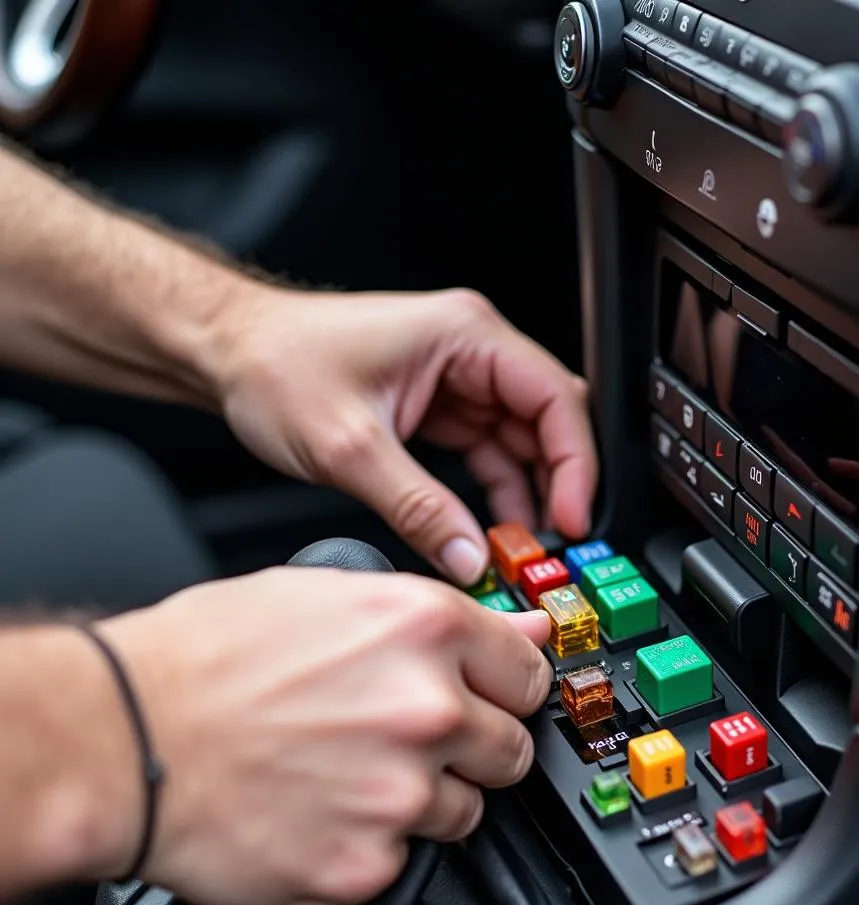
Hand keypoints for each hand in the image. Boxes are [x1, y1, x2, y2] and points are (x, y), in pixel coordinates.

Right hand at [99, 569, 551, 904]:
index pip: (530, 672)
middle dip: (475, 746)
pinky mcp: (364, 863)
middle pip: (511, 749)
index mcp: (424, 629)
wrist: (123, 733)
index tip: (496, 696)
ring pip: (465, 811)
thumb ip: (436, 615)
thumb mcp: (329, 592)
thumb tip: (519, 628)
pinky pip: (401, 859)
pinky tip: (321, 808)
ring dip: (424, 798)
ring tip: (353, 773)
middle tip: (414, 739)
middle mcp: (426, 707)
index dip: (509, 686)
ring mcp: (399, 792)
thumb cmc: (208, 655)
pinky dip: (371, 842)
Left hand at [212, 285, 597, 584]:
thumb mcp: (350, 447)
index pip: (554, 398)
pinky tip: (487, 533)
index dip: (575, 463)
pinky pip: (484, 453)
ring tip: (518, 550)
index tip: (574, 516)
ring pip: (518, 443)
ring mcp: (454, 378)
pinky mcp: (437, 405)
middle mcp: (468, 351)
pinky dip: (490, 494)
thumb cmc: (276, 363)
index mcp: (464, 335)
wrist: (226, 352)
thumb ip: (418, 508)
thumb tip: (469, 558)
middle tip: (551, 545)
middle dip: (555, 485)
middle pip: (545, 422)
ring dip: (523, 496)